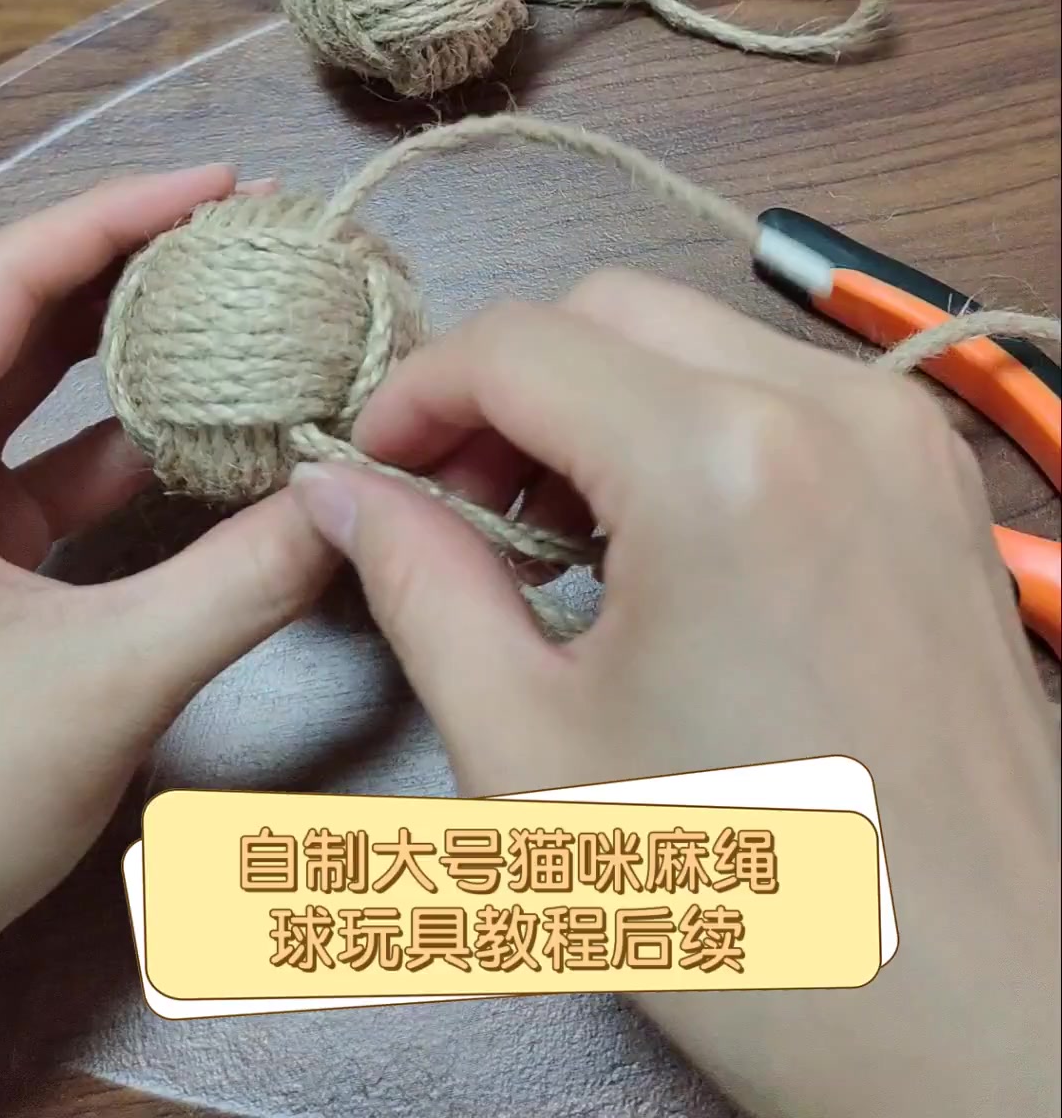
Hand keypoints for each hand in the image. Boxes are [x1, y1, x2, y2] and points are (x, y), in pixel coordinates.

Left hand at [0, 169, 336, 947]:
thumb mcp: (104, 682)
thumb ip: (239, 583)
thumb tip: (359, 505)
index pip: (3, 280)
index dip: (115, 216)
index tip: (226, 185)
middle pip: (23, 318)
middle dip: (140, 270)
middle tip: (256, 239)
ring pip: (39, 393)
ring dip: (140, 356)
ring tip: (250, 315)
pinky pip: (51, 470)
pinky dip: (132, 449)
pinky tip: (219, 439)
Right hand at [292, 271, 1059, 1117]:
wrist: (984, 1016)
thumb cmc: (758, 910)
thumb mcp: (534, 752)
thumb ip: (421, 586)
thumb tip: (340, 490)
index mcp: (723, 463)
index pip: (519, 343)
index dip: (415, 395)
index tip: (369, 468)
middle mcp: (830, 408)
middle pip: (612, 309)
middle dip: (506, 388)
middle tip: (450, 504)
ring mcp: (903, 434)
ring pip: (701, 335)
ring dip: (600, 400)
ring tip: (552, 538)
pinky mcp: (937, 478)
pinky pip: (784, 389)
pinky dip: (694, 424)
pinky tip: (658, 543)